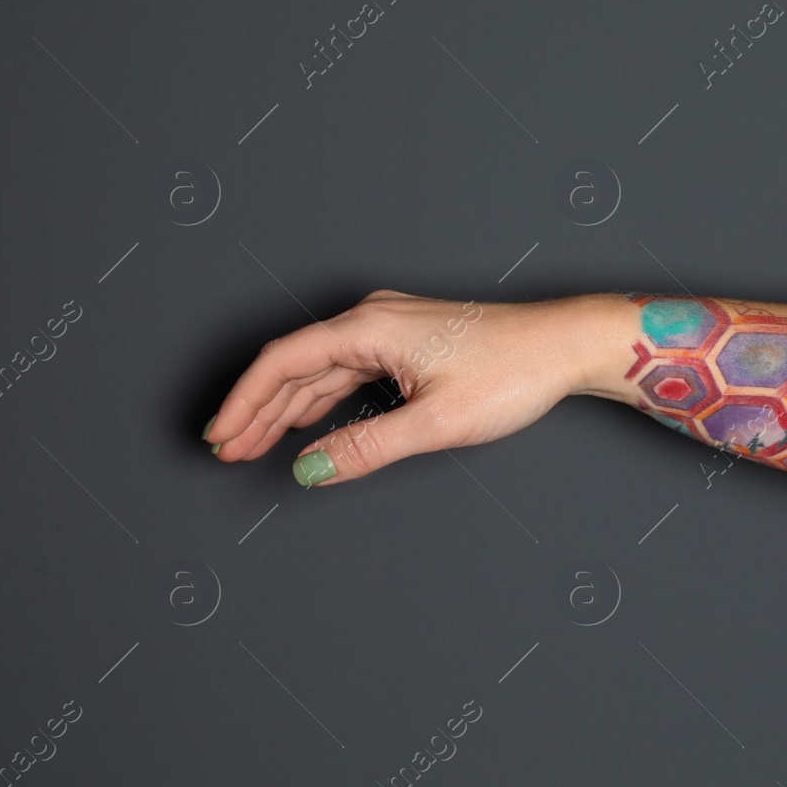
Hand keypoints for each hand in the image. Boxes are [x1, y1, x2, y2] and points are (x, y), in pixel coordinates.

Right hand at [201, 290, 635, 485]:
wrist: (565, 345)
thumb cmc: (514, 371)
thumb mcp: (435, 422)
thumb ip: (366, 447)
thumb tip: (311, 469)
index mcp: (370, 326)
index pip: (282, 362)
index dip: (244, 403)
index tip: (221, 437)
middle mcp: (374, 318)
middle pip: (295, 365)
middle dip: (257, 411)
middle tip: (229, 452)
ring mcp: (392, 327)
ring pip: (321, 369)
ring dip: (286, 408)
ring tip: (255, 444)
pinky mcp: (410, 340)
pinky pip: (348, 369)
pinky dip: (321, 398)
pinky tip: (307, 422)